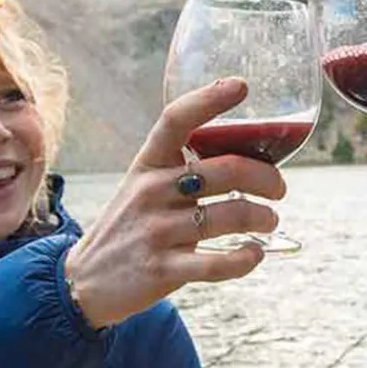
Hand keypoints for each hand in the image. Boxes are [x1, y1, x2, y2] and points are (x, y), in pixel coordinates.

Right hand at [63, 78, 283, 328]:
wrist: (87, 281)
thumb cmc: (131, 225)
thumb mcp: (145, 186)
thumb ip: (184, 169)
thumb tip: (250, 157)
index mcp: (148, 162)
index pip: (176, 119)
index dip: (209, 99)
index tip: (241, 86)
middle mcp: (151, 191)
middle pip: (226, 170)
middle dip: (267, 178)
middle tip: (279, 188)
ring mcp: (156, 231)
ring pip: (230, 216)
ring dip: (263, 217)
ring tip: (269, 220)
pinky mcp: (163, 269)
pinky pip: (217, 263)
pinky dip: (246, 259)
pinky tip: (255, 254)